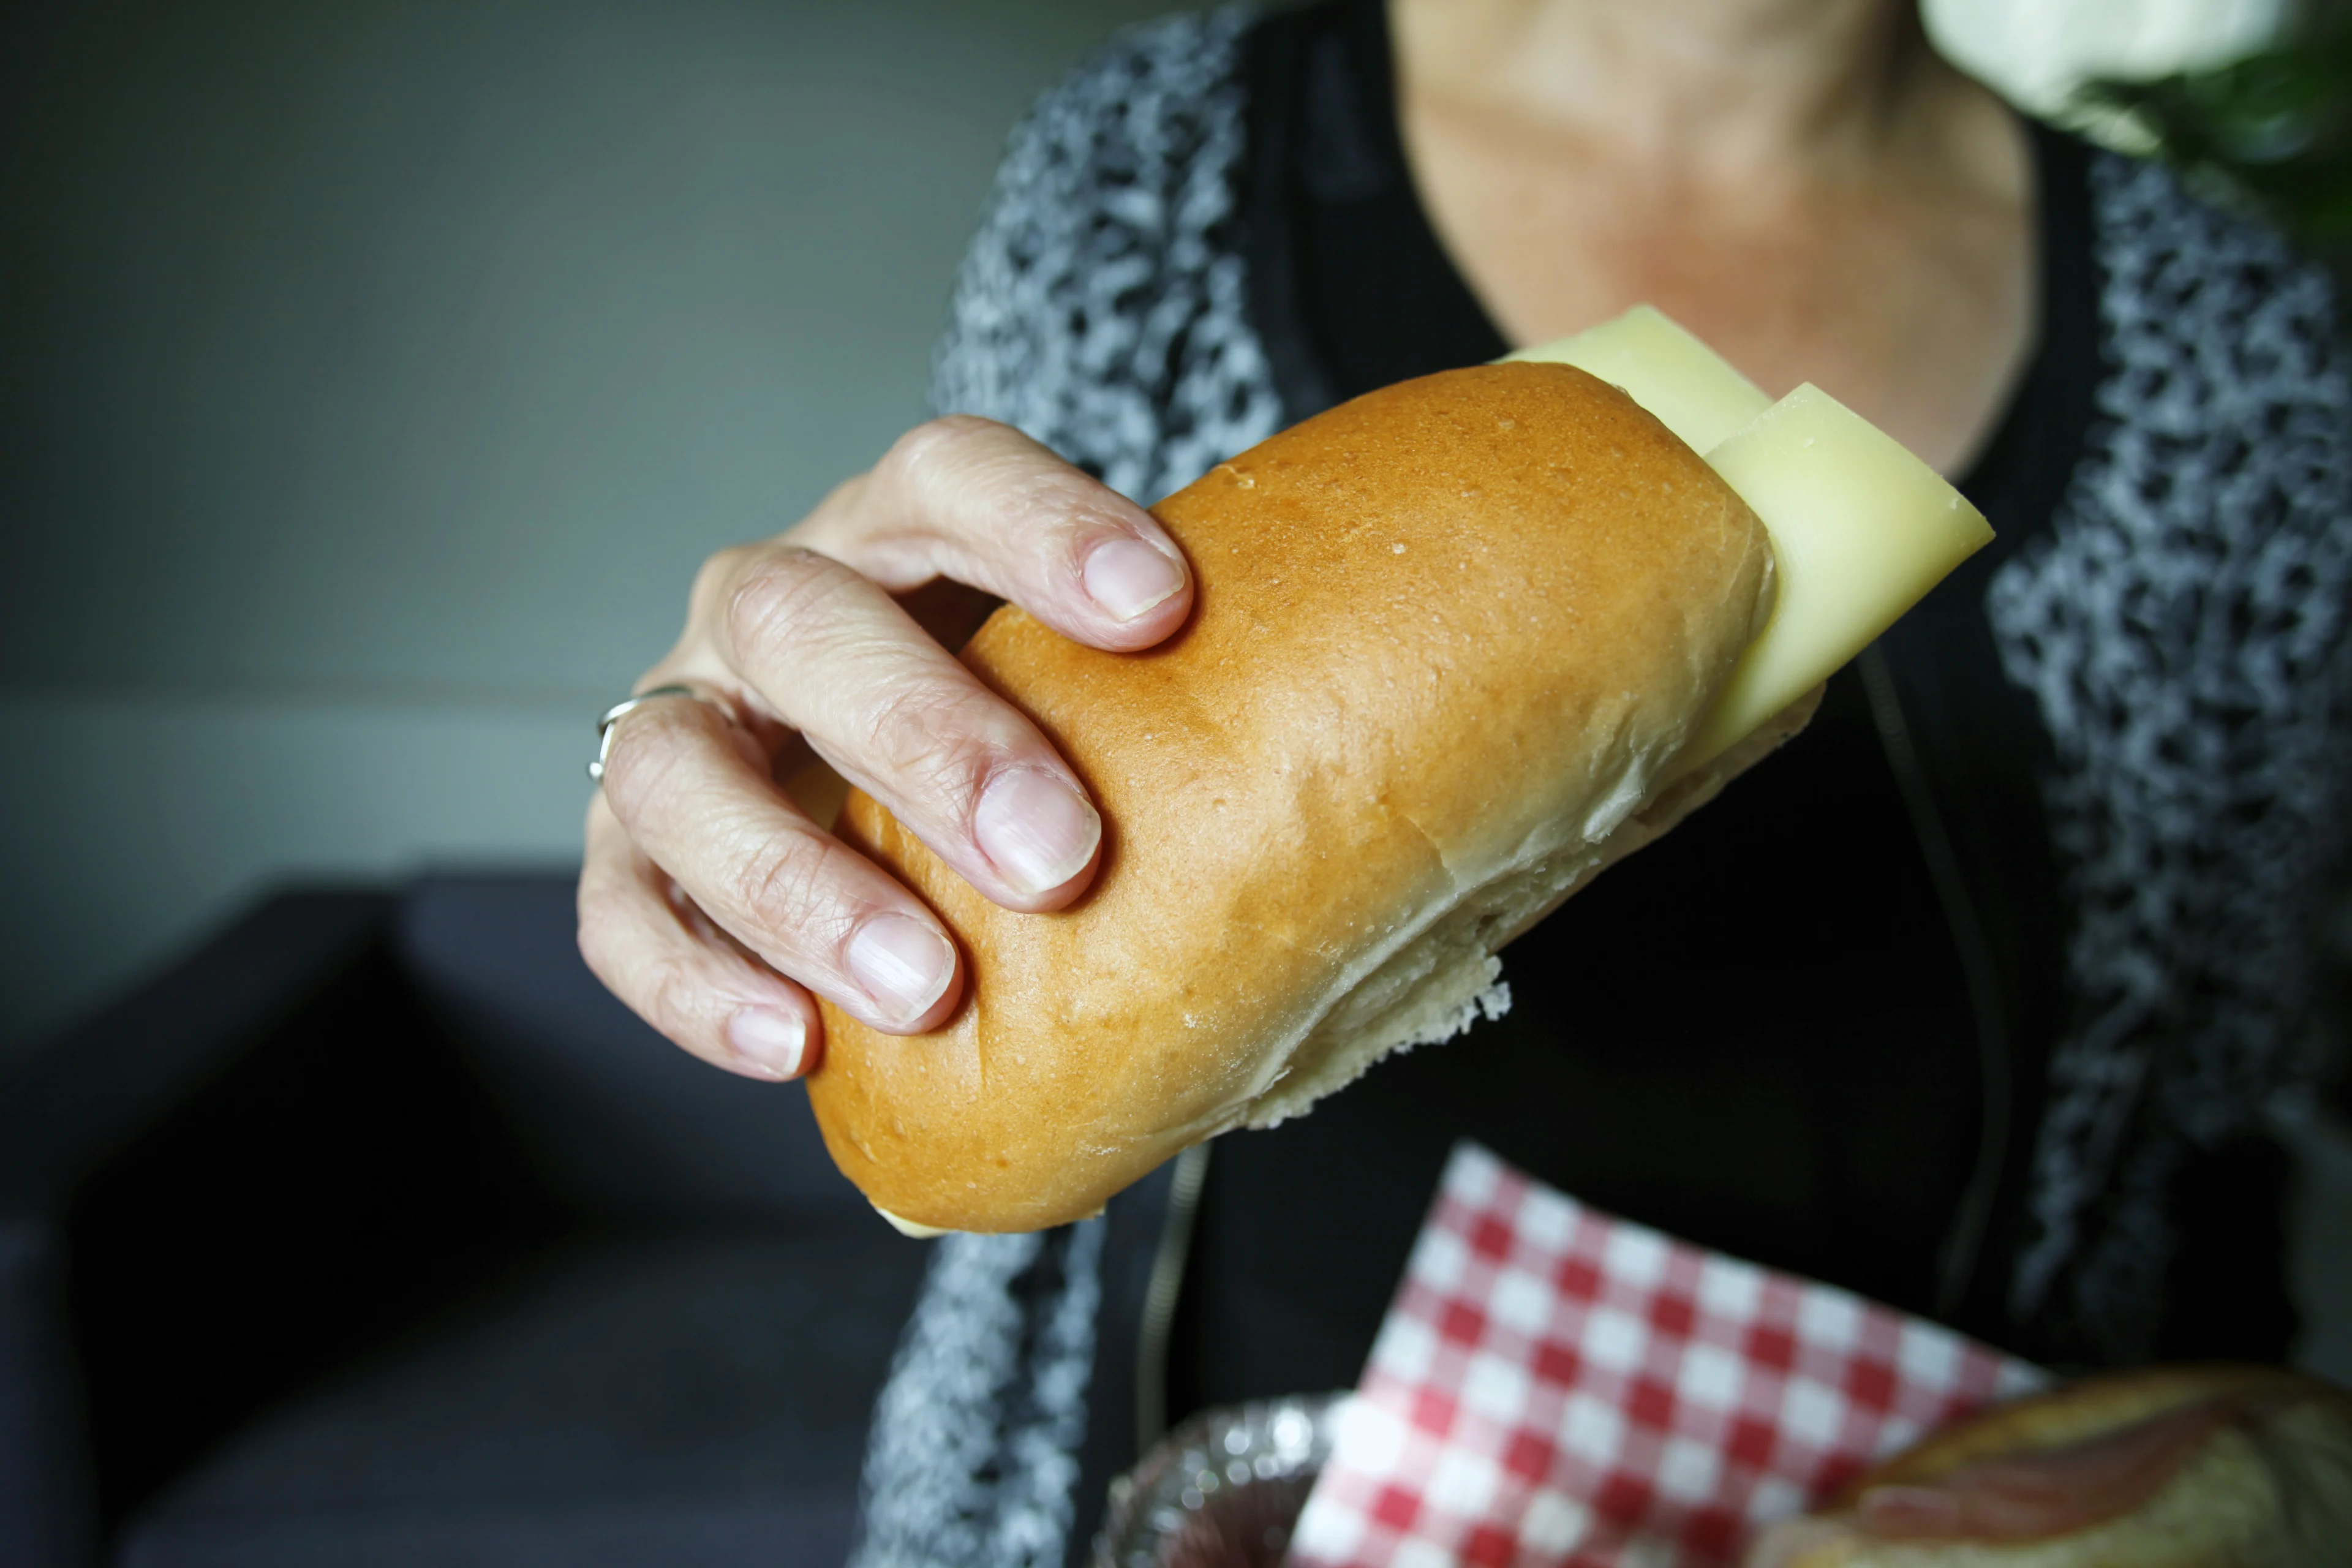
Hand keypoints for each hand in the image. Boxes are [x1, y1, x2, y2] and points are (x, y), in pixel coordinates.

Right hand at [577, 416, 1193, 1081]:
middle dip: (927, 734)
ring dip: (796, 876)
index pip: (947, 475)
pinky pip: (619, 910)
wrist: (885, 806)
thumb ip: (1199, 735)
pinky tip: (798, 1047)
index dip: (1039, 526)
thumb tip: (1436, 844)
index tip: (1160, 607)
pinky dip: (694, 980)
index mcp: (899, 538)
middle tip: (1057, 854)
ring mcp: (685, 722)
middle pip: (809, 617)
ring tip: (924, 988)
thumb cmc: (1035, 745)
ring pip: (677, 762)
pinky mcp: (632, 852)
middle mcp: (774, 608)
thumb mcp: (1103, 706)